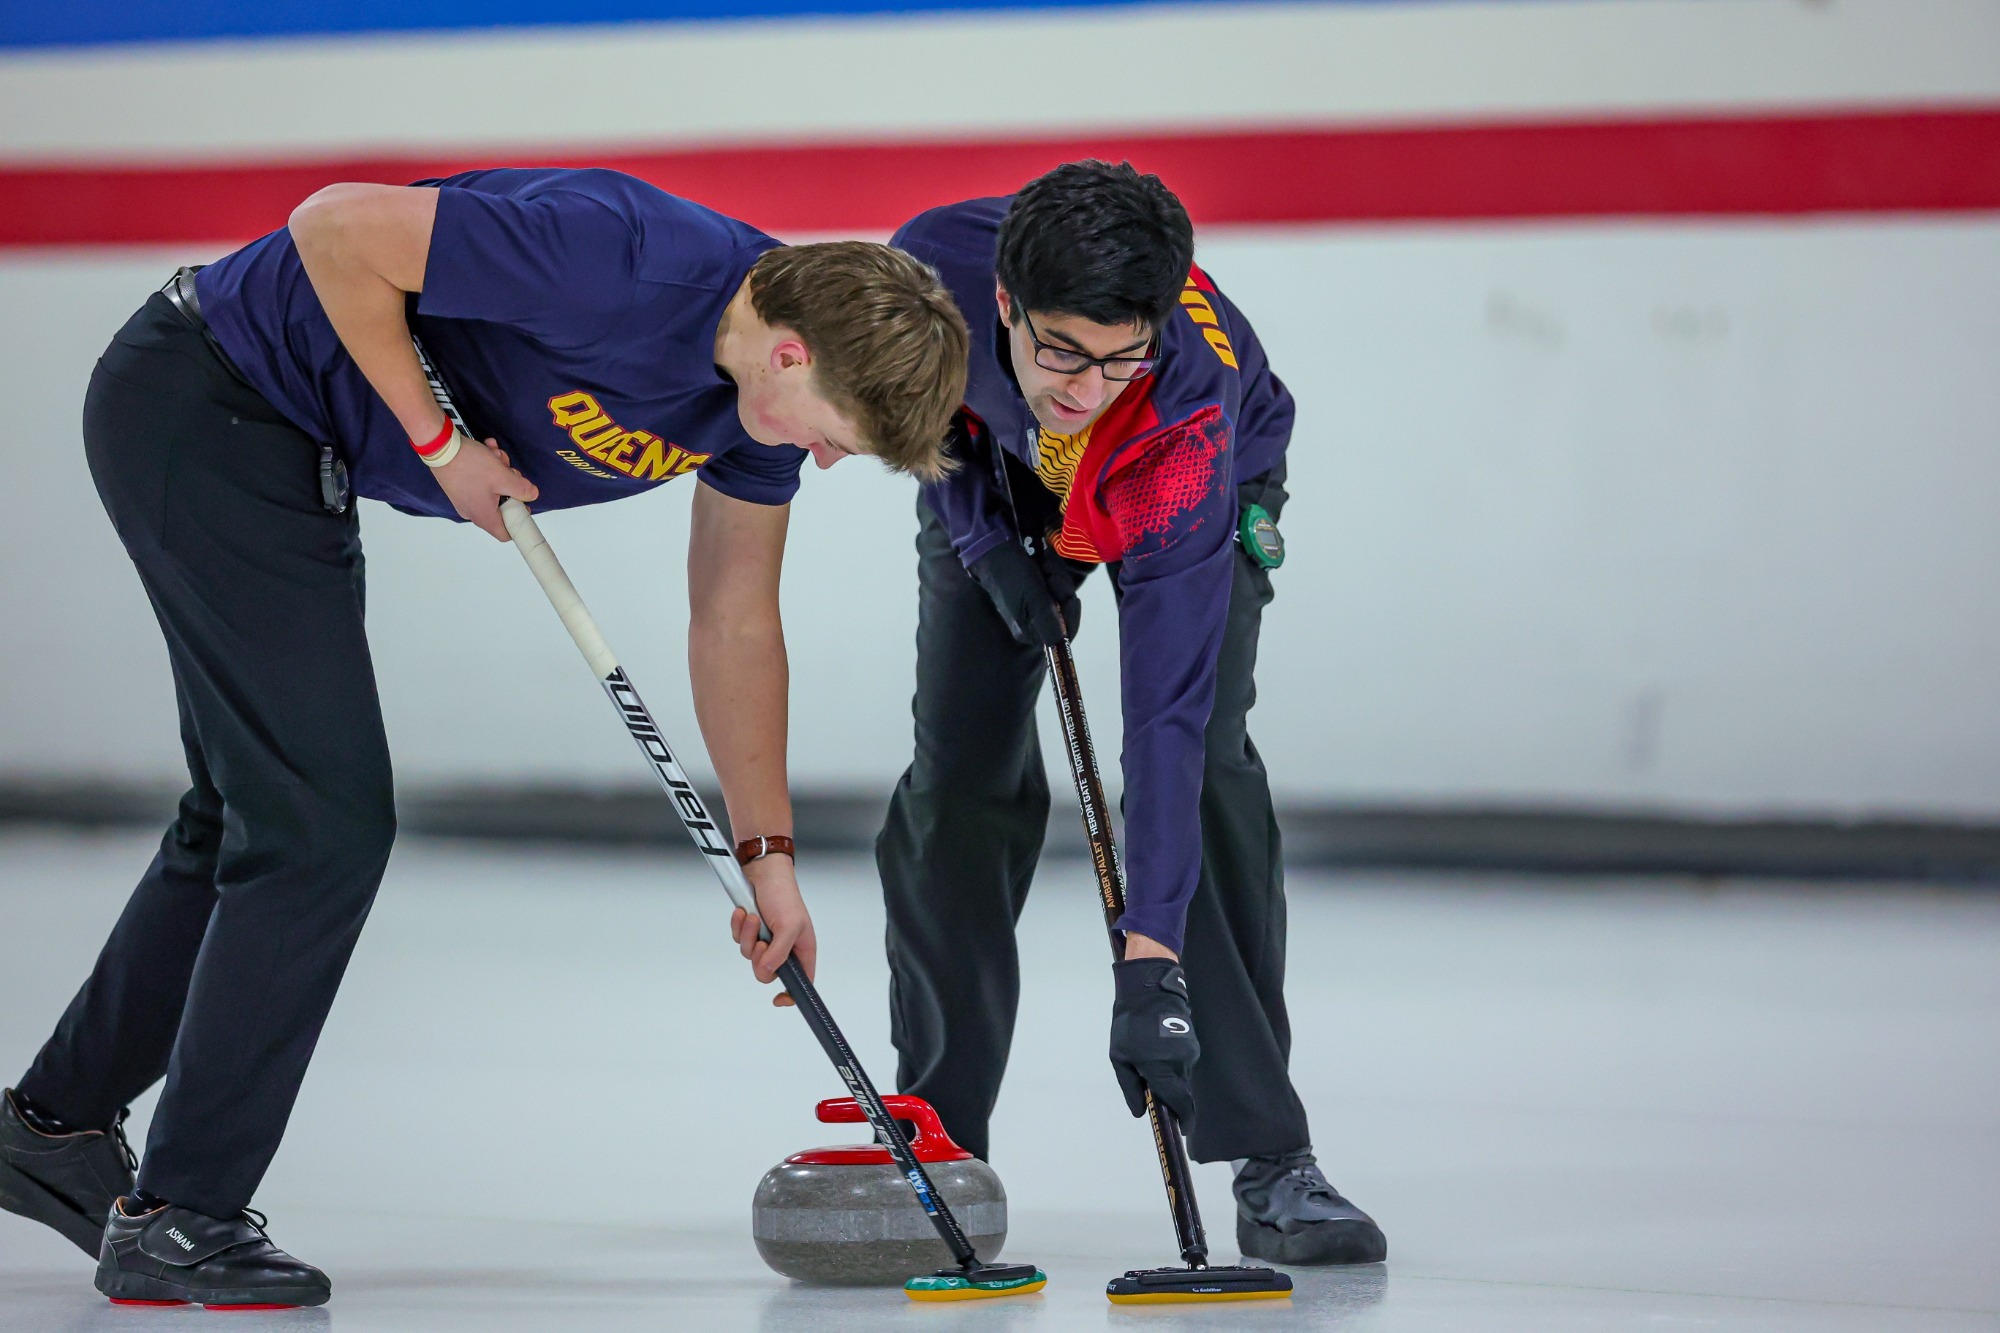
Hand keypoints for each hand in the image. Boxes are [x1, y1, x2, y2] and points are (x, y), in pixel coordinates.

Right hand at [433, 434, 538, 539]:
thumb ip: (522, 489)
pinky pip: (480, 480)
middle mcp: (472, 511)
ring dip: (499, 470)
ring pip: (493, 488)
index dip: (519, 521)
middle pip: (502, 505)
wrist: (439, 447)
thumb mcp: (503, 476)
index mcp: (484, 516)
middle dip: (510, 484)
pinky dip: (487, 466)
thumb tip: (532, 495)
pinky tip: (488, 449)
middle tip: (508, 468)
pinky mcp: (460, 485)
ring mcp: (465, 498)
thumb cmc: (468, 464)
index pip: (505, 534)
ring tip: (495, 454)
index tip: (525, 504)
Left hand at [728, 854, 816, 1006]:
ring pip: (749, 956)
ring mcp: (766, 941)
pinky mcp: (750, 932)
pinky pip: (738, 941)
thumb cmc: (784, 895)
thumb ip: (779, 952)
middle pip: (767, 972)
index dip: (792, 995)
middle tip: (762, 941)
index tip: (779, 999)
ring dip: (748, 937)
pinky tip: (744, 913)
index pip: (802, 982)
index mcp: (802, 950)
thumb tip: (767, 972)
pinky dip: (739, 928)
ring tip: (753, 918)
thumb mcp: (789, 925)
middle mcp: (784, 949)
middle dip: (759, 957)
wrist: (763, 873)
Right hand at [968, 539, 1079, 646]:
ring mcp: (1037, 609)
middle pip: (1066, 614)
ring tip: (1044, 568)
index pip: (1064, 635)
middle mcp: (1035, 625)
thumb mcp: (1033, 598)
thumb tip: (1061, 645)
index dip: (1071, 613)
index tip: (1069, 595)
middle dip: (1062, 590)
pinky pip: (1057, 588)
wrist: (997, 554)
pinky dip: (1054, 575)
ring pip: (1063, 598)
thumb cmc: (1014, 577)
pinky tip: (1044, 566)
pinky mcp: (1038, 595)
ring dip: (1058, 579)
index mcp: (1031, 633)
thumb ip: (1048, 621)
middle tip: (1049, 576)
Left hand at [1108, 958, 1198, 1120]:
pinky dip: (1173, 1066)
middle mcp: (1180, 1063)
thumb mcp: (1120, 1058)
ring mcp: (1190, 1053)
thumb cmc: (1129, 1025)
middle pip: (1180, 1092)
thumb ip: (1131, 1088)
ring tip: (1149, 1061)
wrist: (1149, 991)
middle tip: (1152, 1091)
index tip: (1183, 1130)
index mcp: (1160, 1068)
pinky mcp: (1194, 1045)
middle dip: (1170, 1097)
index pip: (1179, 1102)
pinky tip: (1158, 1051)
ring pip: (1182, 1078)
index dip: (1183, 1119)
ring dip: (1170, 1079)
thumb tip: (1141, 1112)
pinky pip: (1184, 1064)